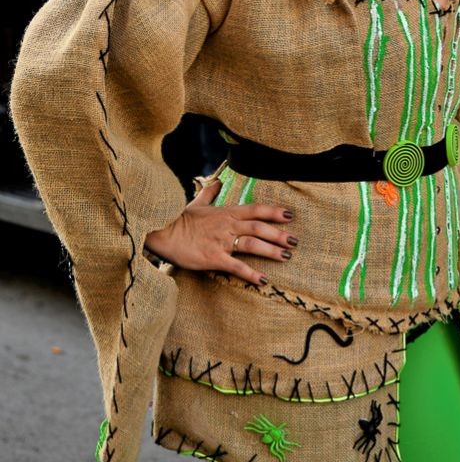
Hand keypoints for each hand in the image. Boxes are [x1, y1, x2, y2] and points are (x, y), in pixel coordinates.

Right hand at [145, 179, 297, 285]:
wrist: (162, 231)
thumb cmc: (179, 220)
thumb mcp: (196, 204)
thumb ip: (209, 194)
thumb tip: (216, 182)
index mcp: (226, 212)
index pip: (255, 209)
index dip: (274, 212)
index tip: (290, 215)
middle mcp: (227, 225)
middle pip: (259, 227)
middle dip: (279, 234)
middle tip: (295, 241)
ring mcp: (221, 241)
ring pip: (252, 243)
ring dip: (271, 250)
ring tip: (286, 256)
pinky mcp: (213, 258)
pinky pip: (236, 266)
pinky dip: (251, 273)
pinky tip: (263, 280)